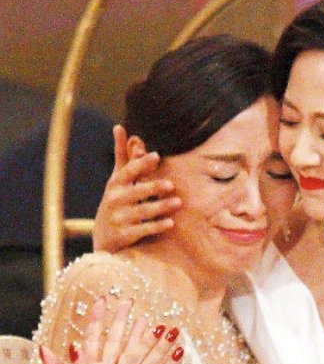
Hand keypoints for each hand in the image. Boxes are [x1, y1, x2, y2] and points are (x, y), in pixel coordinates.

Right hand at [92, 124, 180, 251]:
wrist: (104, 237)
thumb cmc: (117, 201)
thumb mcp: (117, 180)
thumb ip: (122, 156)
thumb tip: (119, 126)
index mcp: (115, 185)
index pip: (128, 172)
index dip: (140, 164)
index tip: (156, 156)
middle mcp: (116, 200)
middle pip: (136, 192)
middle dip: (153, 187)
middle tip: (171, 184)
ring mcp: (120, 218)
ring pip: (143, 211)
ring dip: (161, 207)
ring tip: (178, 202)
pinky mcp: (125, 235)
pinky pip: (144, 230)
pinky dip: (157, 226)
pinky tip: (171, 223)